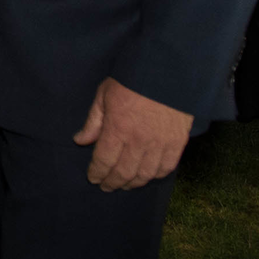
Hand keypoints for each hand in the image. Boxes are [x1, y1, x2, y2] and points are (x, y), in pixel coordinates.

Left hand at [73, 77, 192, 190]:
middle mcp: (139, 141)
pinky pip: (166, 168)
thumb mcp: (104, 95)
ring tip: (124, 185)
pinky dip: (155, 176)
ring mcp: (160, 144)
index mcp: (118, 129)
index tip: (93, 178)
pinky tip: (147, 176)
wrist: (168, 72)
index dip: (97, 172)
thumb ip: (93, 121)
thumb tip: (80, 141)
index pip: (104, 160)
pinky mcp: (177, 143)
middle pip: (123, 172)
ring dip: (133, 183)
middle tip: (106, 186)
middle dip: (112, 182)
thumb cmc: (131, 81)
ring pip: (145, 174)